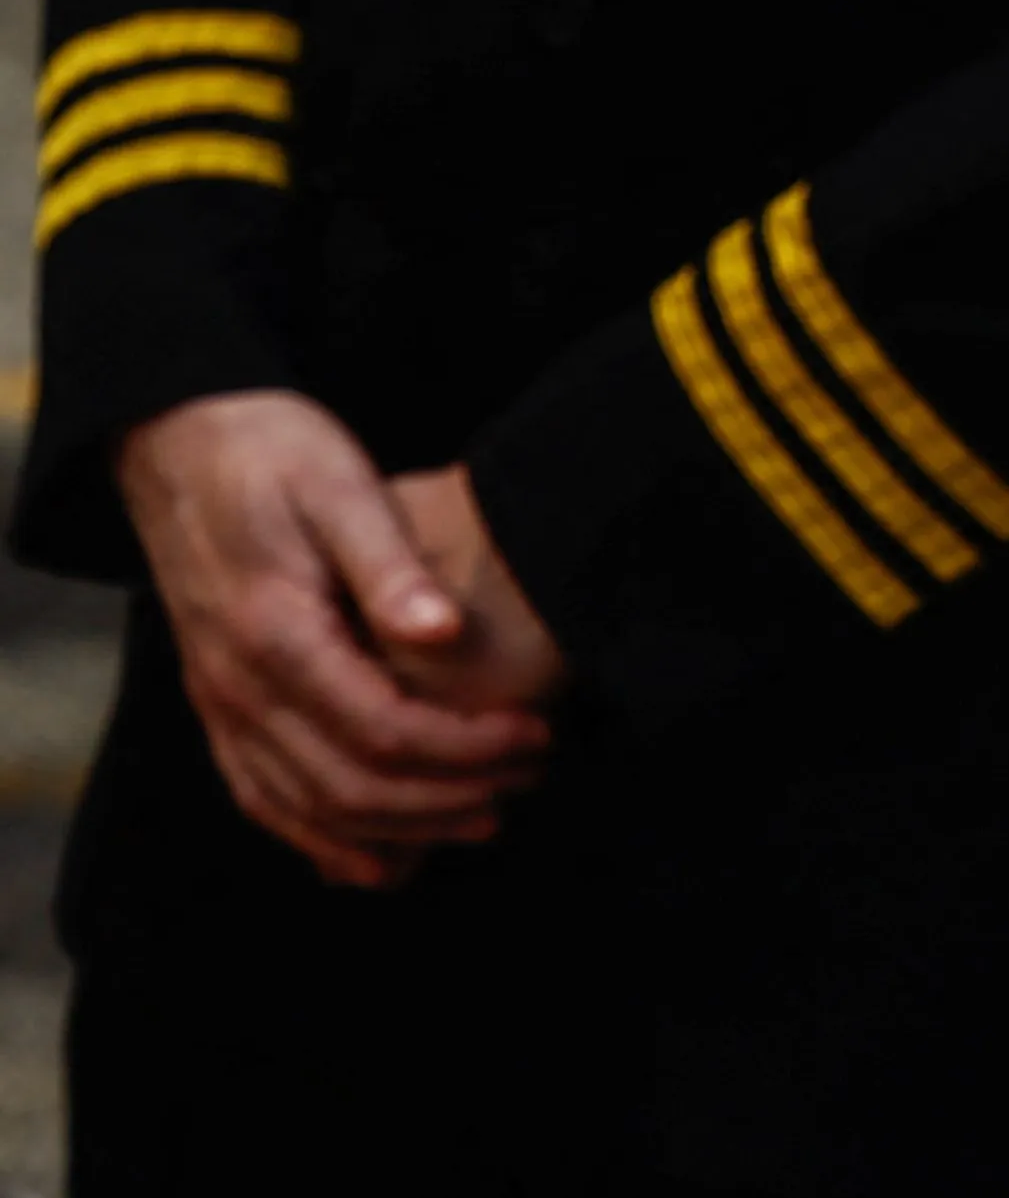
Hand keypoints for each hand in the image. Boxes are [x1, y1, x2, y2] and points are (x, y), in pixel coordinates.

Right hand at [116, 393, 550, 888]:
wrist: (179, 445)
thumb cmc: (275, 454)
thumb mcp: (341, 485)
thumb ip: (390, 566)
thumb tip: (445, 630)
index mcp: (275, 635)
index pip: (382, 729)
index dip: (466, 747)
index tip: (536, 735)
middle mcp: (238, 687)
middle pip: (347, 786)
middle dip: (447, 797)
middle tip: (531, 777)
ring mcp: (219, 704)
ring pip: (304, 808)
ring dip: (398, 830)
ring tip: (484, 818)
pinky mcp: (218, 706)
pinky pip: (262, 798)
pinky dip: (323, 838)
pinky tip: (381, 857)